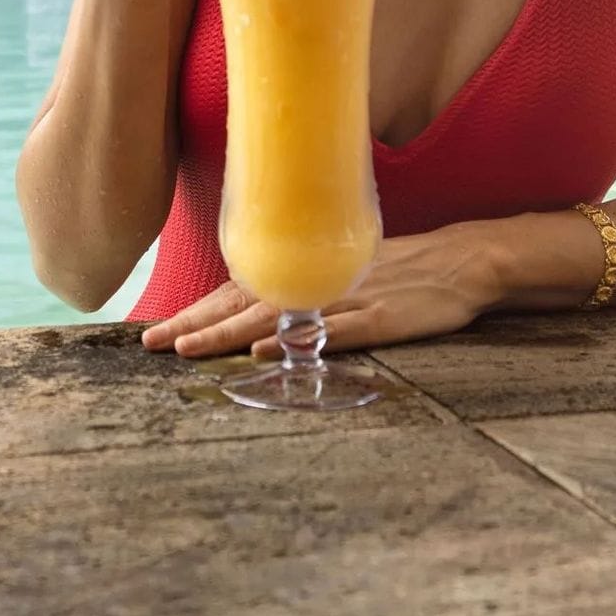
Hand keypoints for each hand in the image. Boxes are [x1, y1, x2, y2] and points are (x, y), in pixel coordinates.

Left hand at [137, 226, 505, 358]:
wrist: (462, 262)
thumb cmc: (402, 270)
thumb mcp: (346, 269)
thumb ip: (306, 287)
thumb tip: (260, 312)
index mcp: (306, 269)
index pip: (239, 290)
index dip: (198, 311)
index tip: (161, 330)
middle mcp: (316, 281)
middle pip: (244, 303)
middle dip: (196, 325)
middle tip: (152, 343)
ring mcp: (344, 299)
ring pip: (275, 318)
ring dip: (228, 334)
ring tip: (188, 350)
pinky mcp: (378, 319)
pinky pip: (330, 332)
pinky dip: (294, 341)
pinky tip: (264, 352)